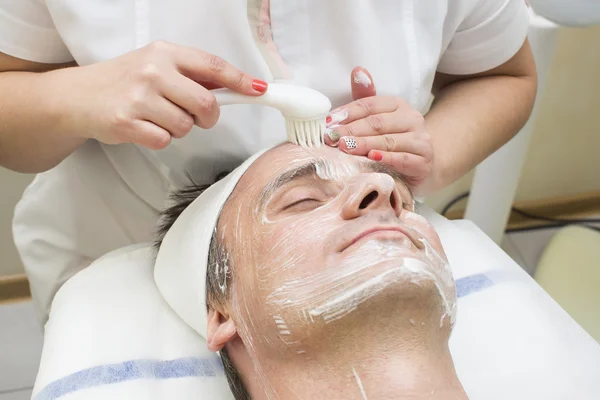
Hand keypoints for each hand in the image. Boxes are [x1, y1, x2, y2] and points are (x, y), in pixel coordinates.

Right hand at [50, 41, 267, 149]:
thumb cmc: (125, 81)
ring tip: (158, 118)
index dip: (240, 80)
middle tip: (195, 117)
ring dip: (179, 129)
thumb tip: (234, 87)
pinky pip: (164, 140)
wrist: (77, 96)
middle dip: (207, 117)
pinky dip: (160, 139)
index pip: (213, 66)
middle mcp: (153, 71)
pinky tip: (144, 127)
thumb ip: (191, 75)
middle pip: (206, 104)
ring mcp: (139, 96)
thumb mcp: (156, 65)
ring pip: (186, 126)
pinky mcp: (126, 122)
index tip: (259, 90)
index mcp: (165, 53)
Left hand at [325, 67, 433, 191]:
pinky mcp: (424, 161)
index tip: (327, 123)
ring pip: (388, 140)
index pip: (369, 105)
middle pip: (377, 123)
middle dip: (351, 130)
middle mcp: (412, 118)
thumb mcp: (376, 118)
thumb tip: (357, 71)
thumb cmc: (391, 139)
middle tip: (332, 138)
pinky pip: (403, 159)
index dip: (347, 113)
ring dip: (364, 144)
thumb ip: (364, 98)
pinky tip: (371, 158)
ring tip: (345, 148)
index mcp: (398, 104)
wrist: (420, 164)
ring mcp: (420, 140)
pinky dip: (386, 158)